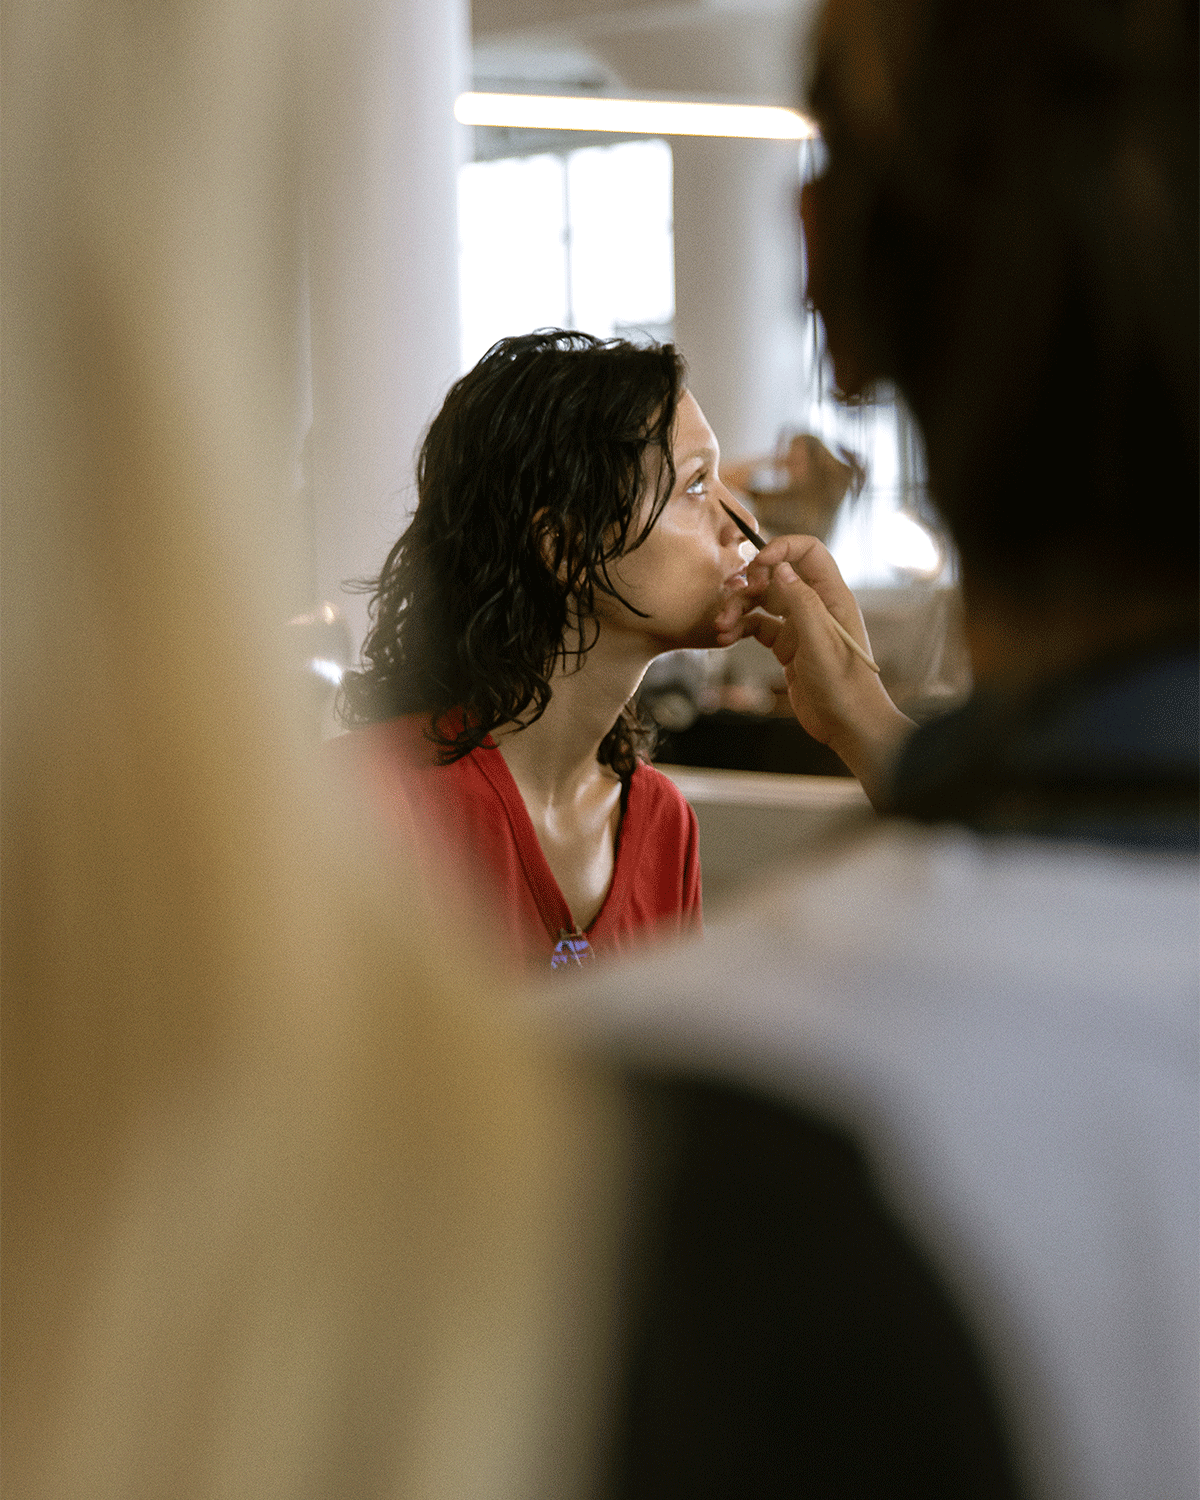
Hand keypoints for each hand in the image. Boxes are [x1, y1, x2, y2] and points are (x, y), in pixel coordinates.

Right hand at [713, 535, 914, 806]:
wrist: (848, 726)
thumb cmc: (844, 686)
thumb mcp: (820, 642)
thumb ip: (802, 602)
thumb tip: (781, 568)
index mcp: (832, 597)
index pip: (809, 552)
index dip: (782, 549)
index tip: (757, 563)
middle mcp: (816, 606)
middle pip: (777, 575)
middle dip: (750, 581)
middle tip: (730, 595)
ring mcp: (800, 626)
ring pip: (762, 602)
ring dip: (738, 608)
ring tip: (721, 625)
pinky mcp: (787, 647)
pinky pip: (758, 627)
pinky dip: (740, 629)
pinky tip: (725, 639)